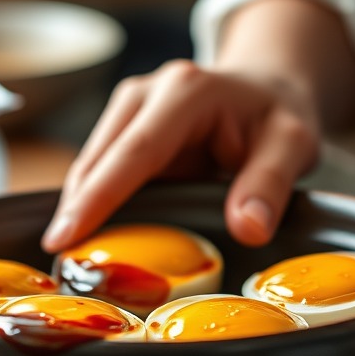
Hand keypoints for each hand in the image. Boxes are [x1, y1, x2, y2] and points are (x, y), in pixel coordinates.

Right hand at [40, 59, 321, 252]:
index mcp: (184, 93)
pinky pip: (99, 173)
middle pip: (97, 160)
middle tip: (62, 269)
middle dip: (75, 212)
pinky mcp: (121, 130)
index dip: (97, 198)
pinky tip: (90, 242)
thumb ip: (270, 184)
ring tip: (70, 265)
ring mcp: (128, 110)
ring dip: (78, 212)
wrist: (265, 86)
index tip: (65, 238)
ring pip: (90, 167)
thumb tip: (249, 228)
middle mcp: (145, 95)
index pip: (133, 152)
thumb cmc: (277, 114)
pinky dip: (91, 206)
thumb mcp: (292, 144)